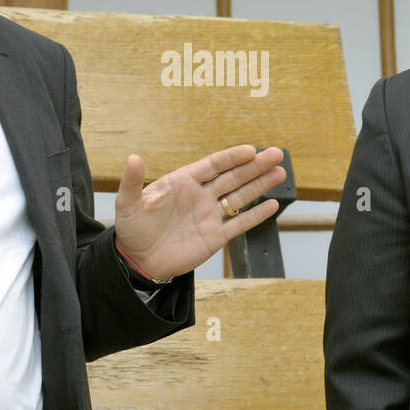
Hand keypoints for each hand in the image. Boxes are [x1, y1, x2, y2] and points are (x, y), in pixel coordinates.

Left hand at [114, 145, 286, 280]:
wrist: (137, 260)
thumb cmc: (132, 227)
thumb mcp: (128, 202)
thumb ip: (133, 180)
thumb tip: (133, 157)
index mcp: (183, 181)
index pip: (213, 165)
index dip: (232, 157)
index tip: (251, 149)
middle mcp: (201, 195)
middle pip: (233, 177)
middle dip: (255, 166)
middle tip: (276, 154)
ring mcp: (210, 215)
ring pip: (240, 197)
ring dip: (260, 185)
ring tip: (280, 172)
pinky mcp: (215, 237)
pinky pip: (239, 223)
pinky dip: (256, 215)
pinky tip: (271, 205)